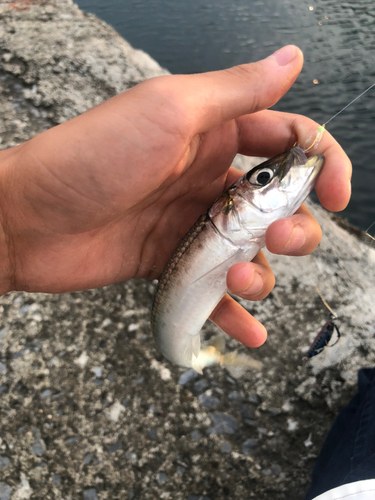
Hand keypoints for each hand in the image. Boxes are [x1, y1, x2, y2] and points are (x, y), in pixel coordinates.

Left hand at [0, 45, 350, 346]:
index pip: (288, 141)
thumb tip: (291, 60)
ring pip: (252, 251)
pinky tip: (249, 331)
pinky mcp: (171, 262)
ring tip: (239, 278)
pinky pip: (213, 288)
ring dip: (262, 272)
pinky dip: (233, 311)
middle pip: (278, 206)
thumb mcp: (169, 112)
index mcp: (213, 134)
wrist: (27, 219)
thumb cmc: (90, 158)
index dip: (322, 163)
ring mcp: (190, 223)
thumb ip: (235, 93)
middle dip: (294, 227)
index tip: (338, 194)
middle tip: (278, 238)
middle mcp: (207, 177)